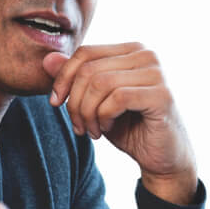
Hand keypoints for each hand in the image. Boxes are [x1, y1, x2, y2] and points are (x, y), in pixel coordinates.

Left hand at [43, 43, 196, 204]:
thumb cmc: (131, 127)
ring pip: (100, 83)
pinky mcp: (162, 95)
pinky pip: (117, 98)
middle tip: (79, 126)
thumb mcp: (95, 102)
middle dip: (75, 102)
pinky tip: (107, 129)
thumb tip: (47, 58)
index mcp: (132, 50)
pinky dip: (103, 117)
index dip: (63, 78)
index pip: (85, 53)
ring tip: (93, 130)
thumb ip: (74, 79)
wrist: (163, 158)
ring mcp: (157, 73)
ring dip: (88, 113)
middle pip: (90, 69)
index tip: (56, 103)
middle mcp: (147, 55)